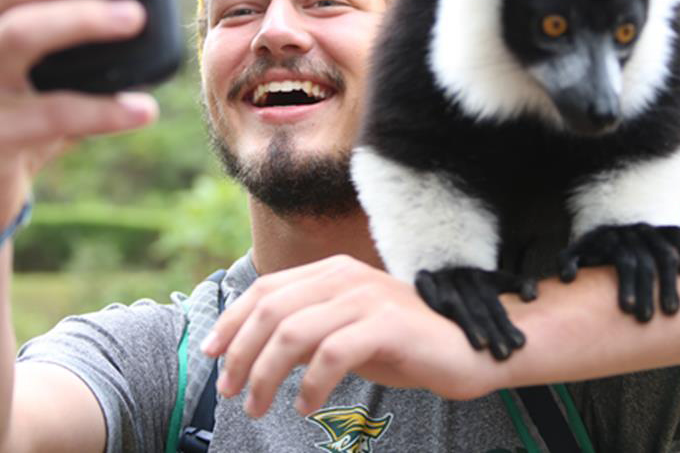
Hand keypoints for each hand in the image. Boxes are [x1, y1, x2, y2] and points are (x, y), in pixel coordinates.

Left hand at [202, 255, 506, 417]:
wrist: (470, 346)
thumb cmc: (405, 343)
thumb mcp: (347, 333)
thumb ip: (308, 333)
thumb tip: (256, 352)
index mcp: (330, 272)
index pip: (265, 290)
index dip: (231, 321)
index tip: (209, 354)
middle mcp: (344, 278)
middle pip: (271, 310)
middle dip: (239, 353)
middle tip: (228, 390)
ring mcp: (366, 298)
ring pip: (293, 332)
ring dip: (265, 374)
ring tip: (256, 406)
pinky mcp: (386, 325)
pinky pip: (332, 354)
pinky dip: (309, 384)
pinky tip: (305, 407)